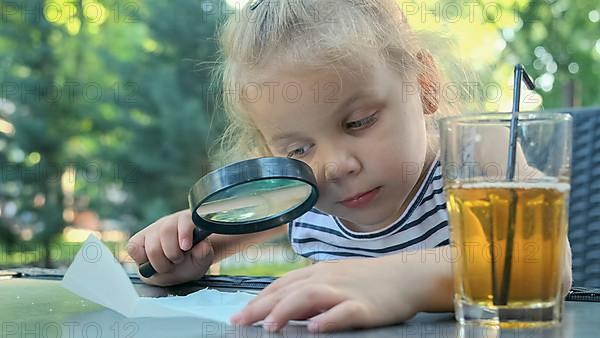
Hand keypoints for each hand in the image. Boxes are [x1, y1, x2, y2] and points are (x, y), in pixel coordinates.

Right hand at [127, 209, 213, 286]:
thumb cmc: (191, 259)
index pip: (184, 221)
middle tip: (177, 261)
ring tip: (167, 265)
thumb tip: (203, 246)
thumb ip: (203, 254)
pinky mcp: (138, 240)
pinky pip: (133, 247)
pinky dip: (141, 258)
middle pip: (166, 231)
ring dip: (159, 260)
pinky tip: (151, 262)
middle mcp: (169, 222)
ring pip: (151, 242)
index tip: (186, 247)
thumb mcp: (201, 260)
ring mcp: (152, 230)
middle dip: (172, 253)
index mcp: (187, 222)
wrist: (180, 265)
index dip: (184, 233)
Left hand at [230, 256, 422, 332]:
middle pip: (288, 290)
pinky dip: (328, 319)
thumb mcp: (336, 280)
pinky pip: (344, 312)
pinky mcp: (365, 306)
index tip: (238, 315)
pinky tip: (315, 328)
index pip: (281, 285)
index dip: (258, 299)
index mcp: (318, 272)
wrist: (407, 275)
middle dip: (261, 307)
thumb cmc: (369, 280)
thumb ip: (311, 291)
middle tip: (240, 323)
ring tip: (269, 326)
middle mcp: (327, 278)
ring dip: (287, 310)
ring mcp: (345, 291)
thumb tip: (284, 308)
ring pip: (310, 296)